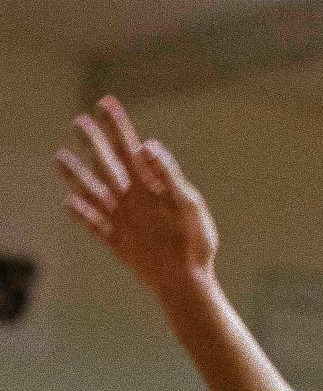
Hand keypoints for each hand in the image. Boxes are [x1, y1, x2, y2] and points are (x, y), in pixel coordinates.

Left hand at [55, 97, 218, 299]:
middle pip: (107, 166)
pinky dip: (81, 214)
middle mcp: (128, 203)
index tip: (106, 104)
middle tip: (79, 121)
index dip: (118, 126)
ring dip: (75, 174)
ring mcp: (120, 224)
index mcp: (147, 190)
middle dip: (93, 142)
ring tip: (59, 156)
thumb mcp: (191, 205)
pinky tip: (68, 204)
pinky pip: (94, 226)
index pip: (129, 150)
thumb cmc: (195, 245)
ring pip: (92, 193)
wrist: (184, 286)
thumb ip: (168, 174)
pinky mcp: (117, 244)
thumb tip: (147, 145)